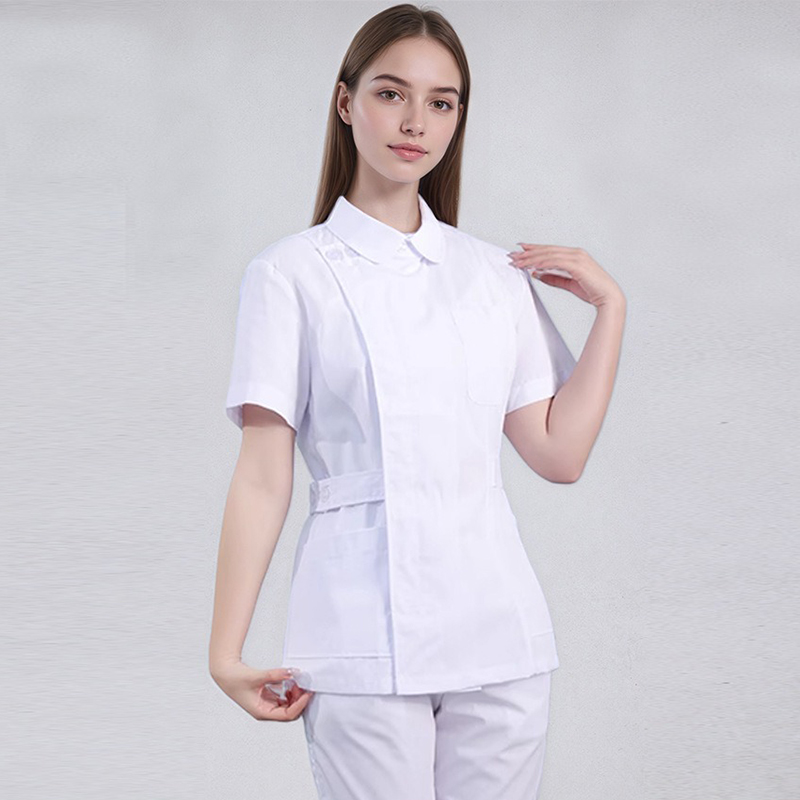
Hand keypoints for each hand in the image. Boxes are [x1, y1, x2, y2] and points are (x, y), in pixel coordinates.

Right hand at [211, 659, 313, 720]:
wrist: (226, 673)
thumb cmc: (235, 680)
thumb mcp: (257, 676)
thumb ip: (275, 675)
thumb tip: (291, 672)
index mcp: (262, 712)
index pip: (287, 714)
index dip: (299, 705)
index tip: (307, 694)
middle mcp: (266, 710)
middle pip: (290, 712)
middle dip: (299, 700)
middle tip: (305, 686)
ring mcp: (267, 704)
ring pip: (287, 705)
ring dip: (295, 695)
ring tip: (298, 682)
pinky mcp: (267, 697)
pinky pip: (283, 698)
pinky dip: (289, 691)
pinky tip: (290, 682)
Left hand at [508, 243, 624, 308]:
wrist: (609, 298)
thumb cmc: (592, 291)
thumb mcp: (568, 283)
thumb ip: (553, 277)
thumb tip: (537, 274)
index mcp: (574, 255)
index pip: (550, 250)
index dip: (534, 249)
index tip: (520, 250)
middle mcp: (576, 253)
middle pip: (547, 250)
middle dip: (528, 253)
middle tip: (513, 255)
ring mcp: (577, 257)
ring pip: (548, 255)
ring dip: (531, 258)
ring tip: (518, 262)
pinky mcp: (577, 265)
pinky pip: (555, 262)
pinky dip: (542, 263)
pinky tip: (532, 267)